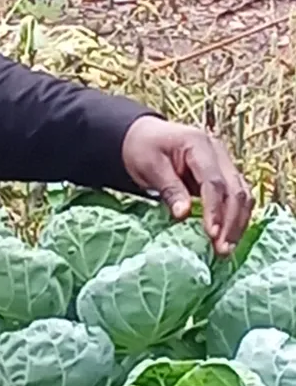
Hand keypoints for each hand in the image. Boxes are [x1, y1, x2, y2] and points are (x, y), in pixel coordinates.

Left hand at [121, 115, 252, 256]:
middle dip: (231, 222)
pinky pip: (237, 197)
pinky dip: (235, 217)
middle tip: (222, 249)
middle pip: (236, 190)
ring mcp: (224, 163)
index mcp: (199, 144)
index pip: (214, 181)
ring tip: (226, 249)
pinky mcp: (223, 176)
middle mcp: (218, 153)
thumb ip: (169, 189)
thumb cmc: (143, 149)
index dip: (215, 209)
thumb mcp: (149, 166)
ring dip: (238, 223)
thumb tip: (184, 214)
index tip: (211, 234)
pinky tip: (228, 237)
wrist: (143, 136)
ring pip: (243, 195)